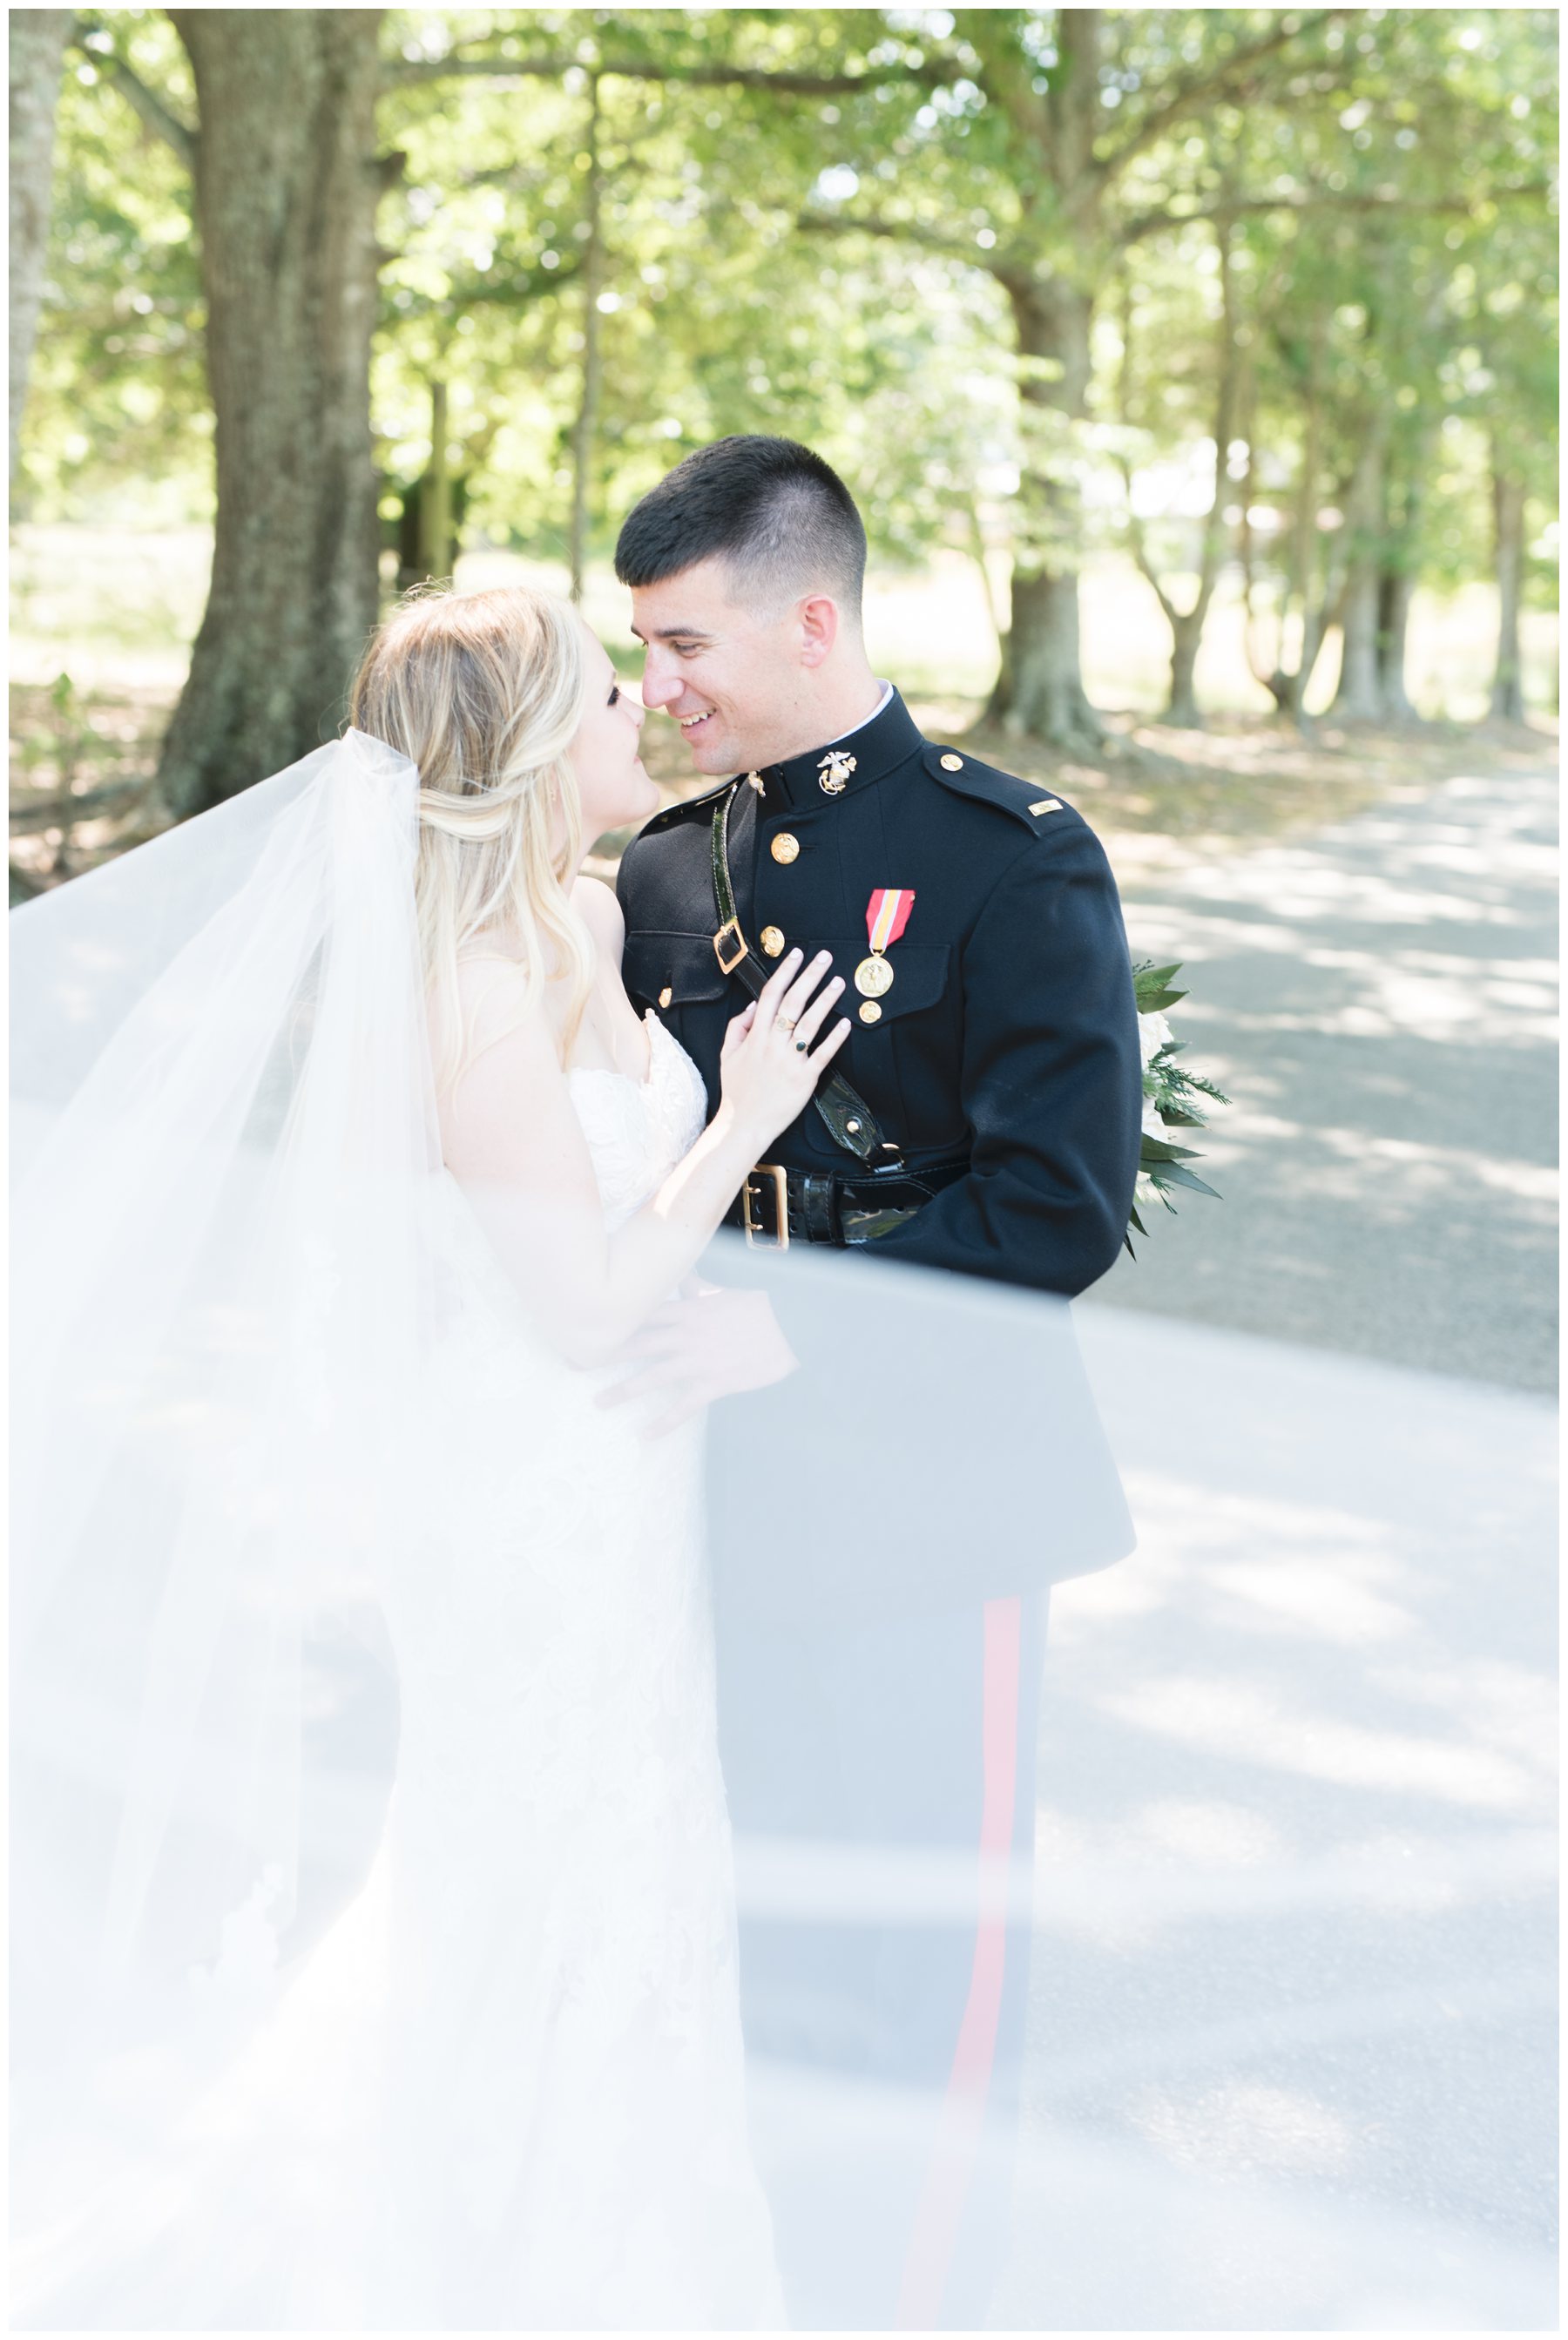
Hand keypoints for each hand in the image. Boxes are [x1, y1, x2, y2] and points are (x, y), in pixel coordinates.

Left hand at [596, 1285, 798, 1436]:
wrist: (792, 1327)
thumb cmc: (759, 1308)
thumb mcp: (722, 1293)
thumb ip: (695, 1286)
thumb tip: (679, 1270)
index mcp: (687, 1311)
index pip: (640, 1315)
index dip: (611, 1321)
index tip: (585, 1324)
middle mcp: (685, 1335)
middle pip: (635, 1344)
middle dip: (603, 1354)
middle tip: (572, 1363)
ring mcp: (698, 1360)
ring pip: (652, 1376)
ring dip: (623, 1390)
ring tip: (598, 1402)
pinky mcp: (715, 1383)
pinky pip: (683, 1406)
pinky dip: (664, 1422)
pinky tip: (645, 1436)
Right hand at [717, 948, 849, 1150]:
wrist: (743, 1124)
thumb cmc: (736, 1091)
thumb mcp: (727, 1055)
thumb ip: (737, 1027)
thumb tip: (752, 1005)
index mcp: (755, 1036)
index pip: (771, 995)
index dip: (784, 972)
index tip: (796, 954)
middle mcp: (773, 1044)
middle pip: (794, 1002)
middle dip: (809, 976)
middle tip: (824, 958)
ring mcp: (790, 1061)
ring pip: (810, 1023)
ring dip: (826, 1000)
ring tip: (839, 982)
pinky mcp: (805, 1079)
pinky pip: (823, 1054)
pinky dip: (835, 1038)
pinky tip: (846, 1023)